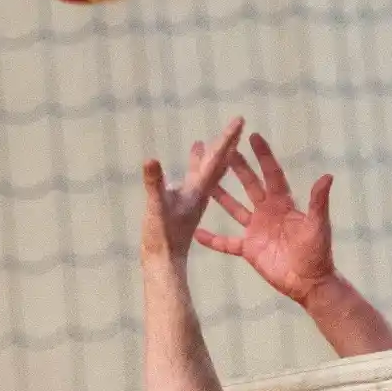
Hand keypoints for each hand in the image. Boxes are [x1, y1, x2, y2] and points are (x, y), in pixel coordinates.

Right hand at [141, 116, 244, 264]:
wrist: (164, 271)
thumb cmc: (164, 243)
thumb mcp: (157, 210)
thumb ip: (154, 185)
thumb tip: (150, 160)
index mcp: (201, 192)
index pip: (219, 160)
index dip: (229, 139)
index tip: (241, 119)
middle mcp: (201, 197)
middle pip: (217, 167)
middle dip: (224, 146)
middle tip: (234, 126)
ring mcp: (195, 208)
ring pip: (205, 180)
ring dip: (203, 161)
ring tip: (199, 145)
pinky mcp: (188, 220)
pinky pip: (189, 198)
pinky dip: (185, 184)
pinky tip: (178, 182)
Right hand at [194, 132, 334, 306]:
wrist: (309, 283)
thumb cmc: (318, 254)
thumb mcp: (318, 226)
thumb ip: (318, 202)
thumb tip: (327, 176)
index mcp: (284, 204)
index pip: (272, 174)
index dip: (263, 156)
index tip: (253, 136)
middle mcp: (268, 213)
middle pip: (250, 185)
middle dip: (238, 168)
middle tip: (224, 150)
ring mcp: (257, 230)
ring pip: (234, 209)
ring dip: (221, 196)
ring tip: (205, 182)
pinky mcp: (249, 249)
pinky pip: (227, 243)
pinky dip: (212, 239)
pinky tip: (196, 232)